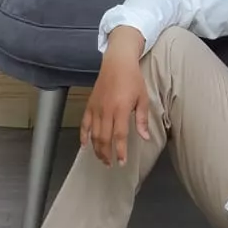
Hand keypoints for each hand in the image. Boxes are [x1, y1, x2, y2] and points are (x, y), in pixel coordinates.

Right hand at [80, 26, 149, 165]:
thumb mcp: (143, 98)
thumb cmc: (133, 79)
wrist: (117, 62)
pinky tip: (85, 146)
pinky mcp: (90, 105)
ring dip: (97, 149)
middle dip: (106, 154)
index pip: (119, 136)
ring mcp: (96, 108)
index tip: (121, 162)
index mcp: (120, 109)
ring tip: (102, 159)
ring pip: (93, 134)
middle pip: (104, 138)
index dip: (120, 151)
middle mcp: (106, 111)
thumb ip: (142, 119)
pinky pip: (84, 124)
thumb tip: (144, 137)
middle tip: (110, 164)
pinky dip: (83, 136)